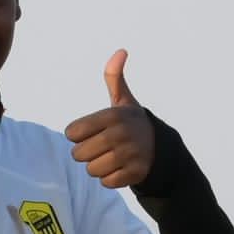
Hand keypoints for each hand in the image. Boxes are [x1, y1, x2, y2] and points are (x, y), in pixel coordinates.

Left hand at [67, 51, 159, 190]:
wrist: (162, 148)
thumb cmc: (131, 123)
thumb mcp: (123, 100)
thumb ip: (115, 77)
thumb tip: (120, 51)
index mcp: (113, 116)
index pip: (72, 132)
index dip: (78, 134)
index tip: (93, 131)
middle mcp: (121, 134)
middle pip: (78, 154)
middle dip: (87, 153)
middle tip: (103, 146)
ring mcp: (130, 155)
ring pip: (91, 170)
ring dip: (98, 166)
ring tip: (112, 156)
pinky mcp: (135, 174)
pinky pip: (106, 182)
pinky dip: (111, 178)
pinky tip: (122, 167)